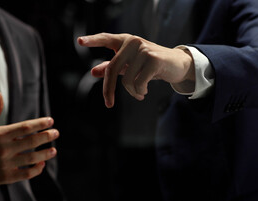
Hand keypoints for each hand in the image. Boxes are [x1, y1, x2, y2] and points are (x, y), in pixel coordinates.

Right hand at [0, 92, 58, 187]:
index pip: (25, 127)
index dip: (40, 124)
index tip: (50, 121)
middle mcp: (3, 149)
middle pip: (32, 141)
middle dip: (46, 136)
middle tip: (56, 133)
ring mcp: (5, 164)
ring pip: (32, 158)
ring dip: (45, 154)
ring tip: (53, 150)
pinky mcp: (6, 177)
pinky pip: (26, 173)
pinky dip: (36, 169)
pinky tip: (41, 164)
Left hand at [77, 33, 194, 107]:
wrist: (178, 65)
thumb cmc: (152, 64)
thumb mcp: (130, 66)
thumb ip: (113, 67)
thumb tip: (93, 72)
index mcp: (125, 41)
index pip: (106, 38)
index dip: (93, 40)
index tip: (79, 42)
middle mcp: (133, 42)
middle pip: (112, 68)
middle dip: (109, 90)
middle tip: (109, 104)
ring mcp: (144, 49)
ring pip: (127, 79)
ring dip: (132, 92)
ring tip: (139, 93)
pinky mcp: (153, 59)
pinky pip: (139, 83)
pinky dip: (139, 91)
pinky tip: (145, 92)